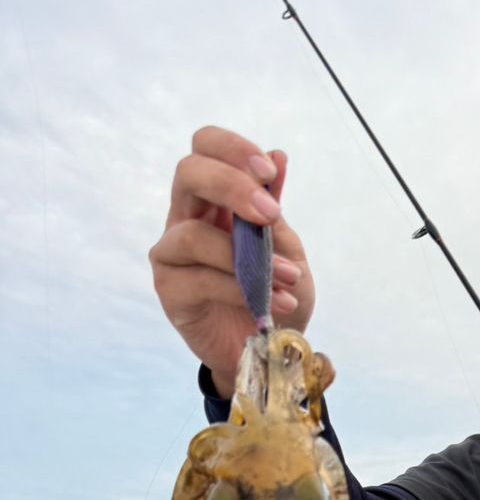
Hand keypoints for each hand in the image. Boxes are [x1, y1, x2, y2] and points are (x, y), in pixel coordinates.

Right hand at [149, 126, 316, 394]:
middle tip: (270, 213)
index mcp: (215, 200)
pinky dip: (241, 288)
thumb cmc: (277, 295)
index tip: (269, 172)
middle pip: (188, 173)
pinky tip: (275, 303)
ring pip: (192, 234)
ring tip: (289, 278)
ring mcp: (172, 254)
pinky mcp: (170, 290)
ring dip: (248, 257)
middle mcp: (186, 218)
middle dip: (232, 186)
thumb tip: (279, 156)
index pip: (205, 148)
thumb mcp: (287, 250)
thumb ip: (275, 210)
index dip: (233, 149)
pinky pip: (199, 279)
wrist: (270, 351)